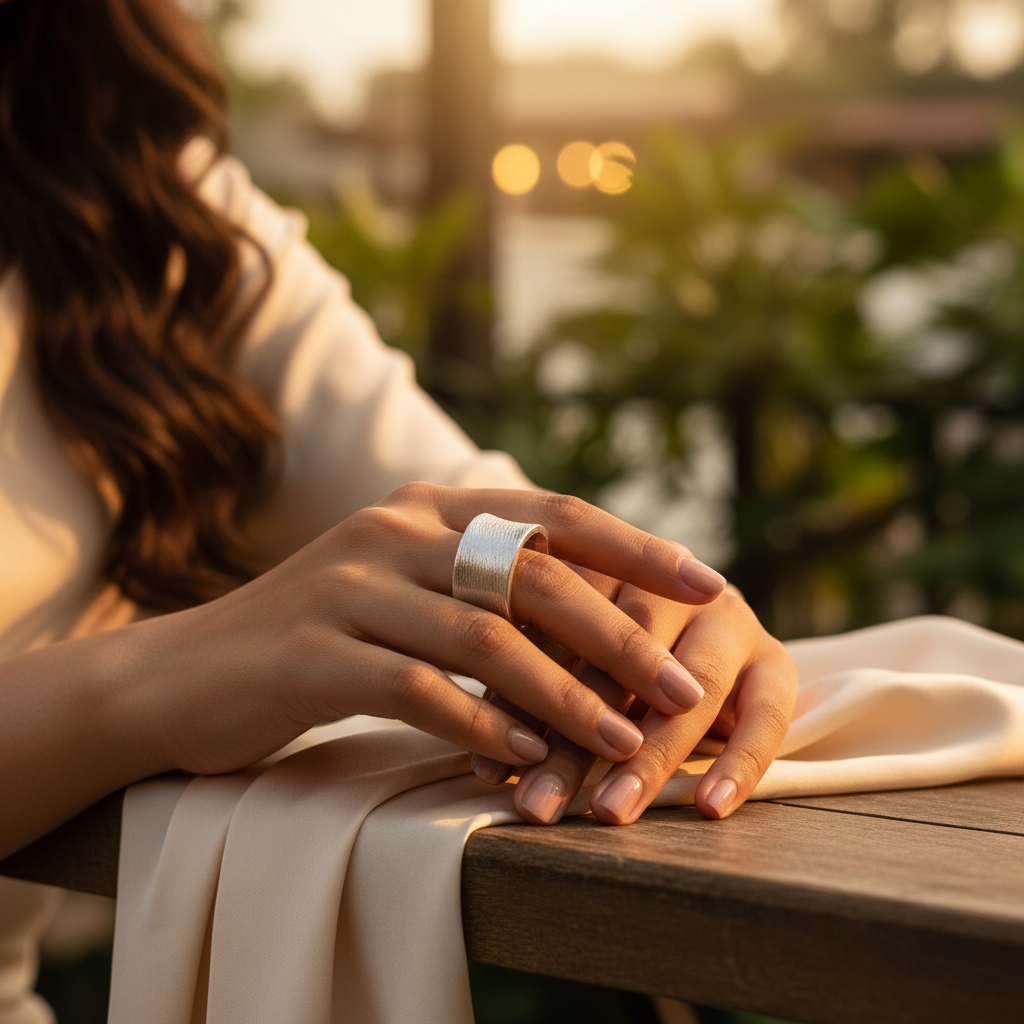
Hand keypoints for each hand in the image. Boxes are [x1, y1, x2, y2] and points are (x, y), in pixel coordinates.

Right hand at [144, 484, 729, 778]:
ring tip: (626, 743)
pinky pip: (418, 690)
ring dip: (564, 697)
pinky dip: (482, 726)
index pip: (551, 515)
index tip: (710, 583)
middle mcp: (392, 531)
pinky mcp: (314, 654)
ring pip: (483, 638)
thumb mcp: (404, 590)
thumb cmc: (319, 637)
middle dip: (617, 636)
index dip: (635, 548)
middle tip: (683, 689)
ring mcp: (349, 587)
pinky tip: (528, 759)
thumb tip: (597, 618)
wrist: (186, 672)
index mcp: (426, 507)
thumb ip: (482, 586)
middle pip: (529, 576)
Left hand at [473, 565, 796, 825]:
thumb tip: (485, 764)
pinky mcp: (775, 657)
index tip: (490, 770)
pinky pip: (768, 711)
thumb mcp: (566, 656)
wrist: (704, 629)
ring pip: (691, 683)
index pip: (560, 634)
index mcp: (604, 569)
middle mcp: (667, 587)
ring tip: (611, 810)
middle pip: (622, 657)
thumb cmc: (608, 654)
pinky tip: (710, 806)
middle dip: (576, 737)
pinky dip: (740, 761)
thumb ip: (529, 691)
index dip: (522, 701)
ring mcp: (727, 617)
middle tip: (540, 803)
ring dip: (650, 753)